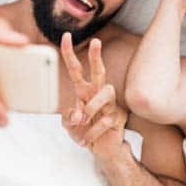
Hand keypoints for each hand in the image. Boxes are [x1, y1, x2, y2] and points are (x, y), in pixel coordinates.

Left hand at [60, 32, 127, 160]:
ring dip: (91, 108)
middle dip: (96, 56)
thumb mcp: (70, 125)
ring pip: (105, 94)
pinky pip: (105, 120)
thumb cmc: (84, 132)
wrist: (102, 150)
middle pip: (99, 70)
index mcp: (83, 90)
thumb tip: (79, 115)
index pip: (76, 69)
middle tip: (96, 41)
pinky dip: (91, 133)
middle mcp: (98, 92)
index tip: (65, 36)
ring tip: (81, 122)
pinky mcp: (119, 116)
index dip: (69, 53)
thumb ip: (70, 117)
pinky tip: (86, 142)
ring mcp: (111, 103)